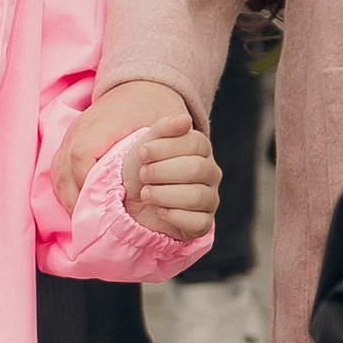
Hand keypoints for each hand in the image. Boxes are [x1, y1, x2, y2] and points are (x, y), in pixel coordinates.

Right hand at [54, 78, 193, 210]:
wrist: (139, 84)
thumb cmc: (151, 105)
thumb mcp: (163, 118)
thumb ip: (169, 131)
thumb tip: (183, 128)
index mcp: (100, 124)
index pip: (81, 158)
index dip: (87, 186)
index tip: (101, 209)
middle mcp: (80, 129)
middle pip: (63, 171)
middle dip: (75, 201)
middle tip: (91, 224)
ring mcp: (71, 135)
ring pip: (57, 173)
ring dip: (69, 198)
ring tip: (84, 220)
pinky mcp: (69, 141)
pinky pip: (58, 171)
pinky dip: (67, 190)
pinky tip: (81, 206)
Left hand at [120, 113, 219, 238]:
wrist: (130, 199)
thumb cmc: (143, 167)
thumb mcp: (149, 143)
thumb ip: (164, 128)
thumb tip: (184, 119)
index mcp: (201, 149)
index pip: (195, 142)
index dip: (165, 148)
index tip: (142, 153)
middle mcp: (211, 173)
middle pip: (196, 169)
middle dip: (162, 171)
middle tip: (143, 175)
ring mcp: (210, 199)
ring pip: (197, 196)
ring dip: (164, 194)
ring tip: (146, 193)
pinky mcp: (203, 223)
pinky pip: (198, 222)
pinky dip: (174, 216)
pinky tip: (160, 211)